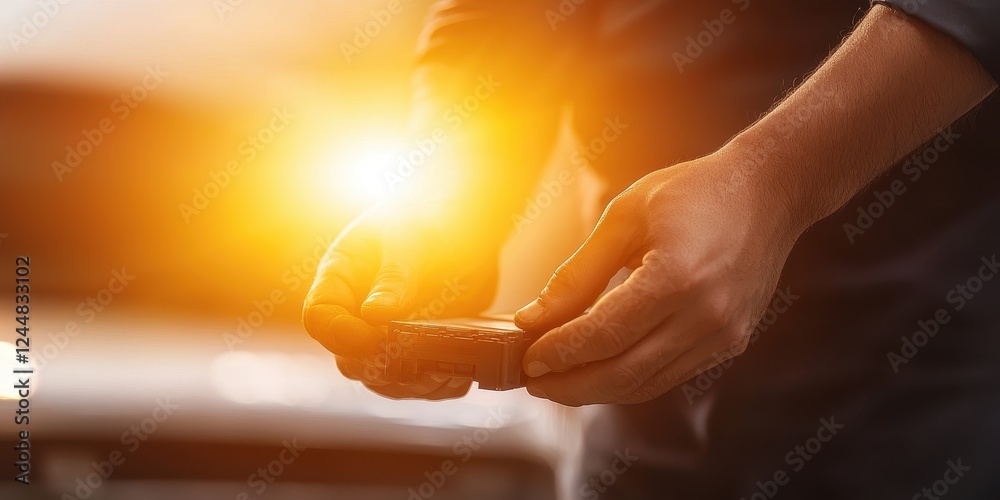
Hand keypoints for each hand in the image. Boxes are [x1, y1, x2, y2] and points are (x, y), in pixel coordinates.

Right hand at [302, 202, 499, 399]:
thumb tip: (374, 317)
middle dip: (379, 368)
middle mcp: (357, 315)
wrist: (462, 220)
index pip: (320, 319)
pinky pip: (420, 380)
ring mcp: (387, 336)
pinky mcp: (420, 348)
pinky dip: (438, 384)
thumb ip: (393, 279)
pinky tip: (460, 375)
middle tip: (412, 364)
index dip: (341, 335)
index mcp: (340, 280)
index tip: (374, 337)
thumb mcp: (407, 240)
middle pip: (350, 360)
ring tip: (441, 373)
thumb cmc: (425, 217)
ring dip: (410, 384)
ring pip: (385, 379)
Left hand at [514, 149, 801, 405]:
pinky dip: (629, 380)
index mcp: (676, 278)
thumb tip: (533, 318)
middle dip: (570, 385)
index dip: (559, 352)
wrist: (768, 193)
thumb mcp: (625, 218)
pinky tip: (599, 369)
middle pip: (622, 374)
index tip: (527, 359)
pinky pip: (668, 375)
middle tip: (534, 382)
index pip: (603, 335)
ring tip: (559, 380)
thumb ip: (577, 274)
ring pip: (645, 384)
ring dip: (596, 390)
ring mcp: (722, 335)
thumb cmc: (693, 193)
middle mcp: (705, 316)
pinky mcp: (730, 343)